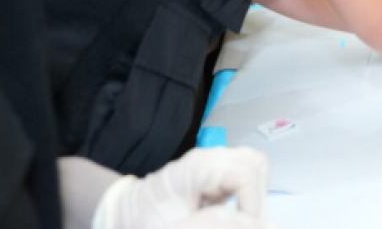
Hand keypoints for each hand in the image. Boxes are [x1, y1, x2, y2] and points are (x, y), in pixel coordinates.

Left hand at [93, 147, 267, 228]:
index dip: (253, 203)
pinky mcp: (215, 174)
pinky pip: (244, 176)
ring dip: (254, 194)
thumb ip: (215, 224)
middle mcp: (210, 158)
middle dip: (258, 197)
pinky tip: (231, 214)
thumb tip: (256, 224)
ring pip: (254, 167)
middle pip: (254, 163)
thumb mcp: (178, 228)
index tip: (246, 227)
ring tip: (241, 219)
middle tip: (246, 224)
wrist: (123, 217)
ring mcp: (213, 163)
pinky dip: (246, 195)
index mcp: (198, 167)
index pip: (245, 174)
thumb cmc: (147, 223)